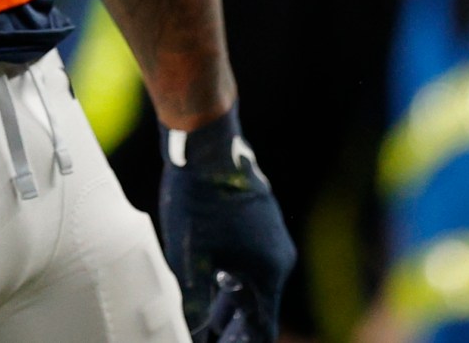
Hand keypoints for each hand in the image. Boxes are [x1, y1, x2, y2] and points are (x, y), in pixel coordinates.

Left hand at [157, 106, 295, 339]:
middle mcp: (278, 255)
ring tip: (207, 323)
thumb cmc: (200, 199)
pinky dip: (231, 278)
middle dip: (235, 329)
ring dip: (231, 305)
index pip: (263, 327)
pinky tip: (210, 283)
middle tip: (209, 339)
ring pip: (252, 282)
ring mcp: (270, 235)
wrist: (206, 144)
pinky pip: (249, 261)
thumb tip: (192, 333)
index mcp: (270, 270)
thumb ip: (194, 303)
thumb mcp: (191, 258)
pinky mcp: (258, 220)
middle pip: (259, 307)